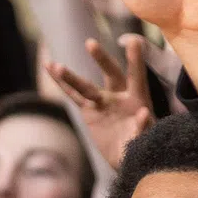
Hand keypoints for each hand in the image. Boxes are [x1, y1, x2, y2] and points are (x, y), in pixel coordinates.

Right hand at [42, 34, 153, 173]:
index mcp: (138, 99)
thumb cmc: (144, 147)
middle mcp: (120, 95)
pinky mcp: (89, 111)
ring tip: (56, 66)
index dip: (135, 59)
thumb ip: (145, 127)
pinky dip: (61, 84)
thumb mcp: (147, 139)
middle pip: (110, 74)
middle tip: (90, 44)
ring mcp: (103, 102)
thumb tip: (143, 112)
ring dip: (70, 76)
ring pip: (85, 87)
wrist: (130, 157)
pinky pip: (73, 96)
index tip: (133, 40)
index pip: (136, 76)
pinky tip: (49, 67)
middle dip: (101, 60)